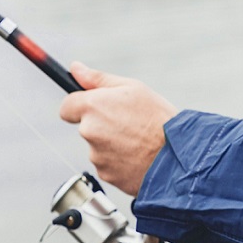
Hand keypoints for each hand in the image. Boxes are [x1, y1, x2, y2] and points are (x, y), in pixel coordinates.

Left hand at [59, 61, 177, 195]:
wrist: (175, 155)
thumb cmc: (158, 117)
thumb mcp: (134, 88)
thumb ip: (99, 79)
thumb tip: (76, 68)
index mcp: (94, 106)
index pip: (67, 106)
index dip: (80, 105)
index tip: (94, 106)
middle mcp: (89, 131)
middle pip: (86, 125)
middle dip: (103, 123)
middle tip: (130, 121)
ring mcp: (96, 155)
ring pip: (98, 145)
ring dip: (112, 141)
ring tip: (138, 138)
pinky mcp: (104, 174)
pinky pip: (107, 162)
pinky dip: (119, 158)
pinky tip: (138, 153)